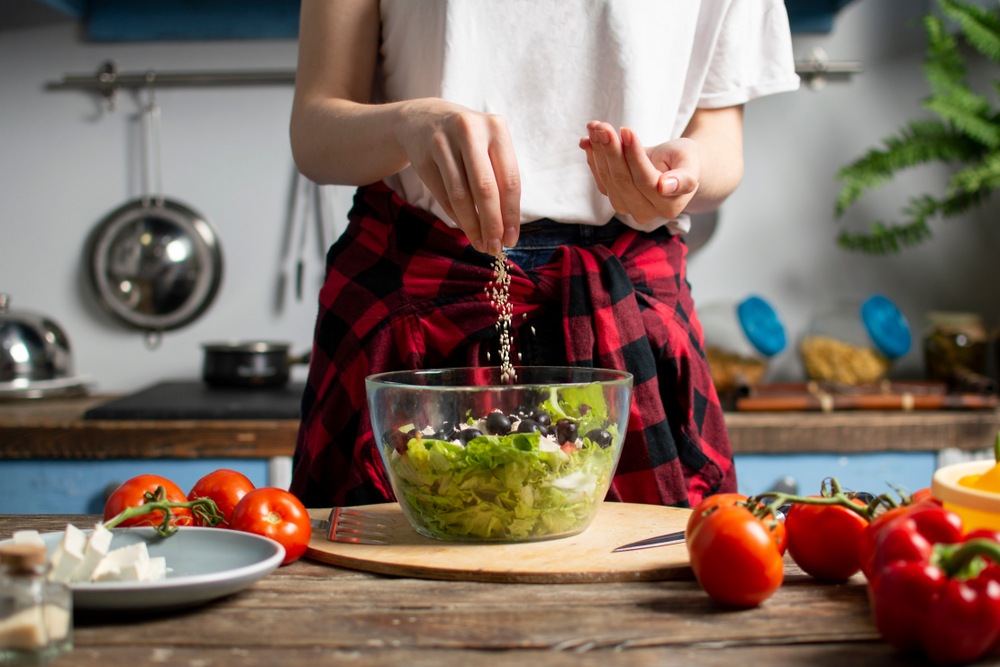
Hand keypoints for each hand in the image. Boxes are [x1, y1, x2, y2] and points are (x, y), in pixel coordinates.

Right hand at [397, 98, 520, 252]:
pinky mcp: (424, 156)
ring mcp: (443, 142)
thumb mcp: (489, 148)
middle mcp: (470, 131)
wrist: (425, 119)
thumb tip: (507, 228)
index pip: (510, 179)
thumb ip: (500, 180)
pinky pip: (443, 195)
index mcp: (496, 128)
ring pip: (461, 195)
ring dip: (472, 225)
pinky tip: (465, 228)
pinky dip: (456, 216)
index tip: (512, 238)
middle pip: (485, 188)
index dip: (511, 213)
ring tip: (480, 243)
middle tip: (495, 247)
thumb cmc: (469, 141)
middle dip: (491, 223)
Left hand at [579, 121, 700, 223]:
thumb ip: (684, 178)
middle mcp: (646, 212)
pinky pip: (599, 177)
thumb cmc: (684, 160)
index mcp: (668, 205)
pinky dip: (593, 156)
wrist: (673, 164)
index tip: (626, 130)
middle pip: (622, 180)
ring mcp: (627, 207)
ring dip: (599, 151)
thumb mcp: (690, 162)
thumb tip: (664, 187)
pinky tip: (590, 138)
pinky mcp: (613, 198)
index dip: (633, 155)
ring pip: (608, 178)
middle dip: (611, 150)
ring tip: (596, 126)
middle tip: (603, 126)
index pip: (644, 179)